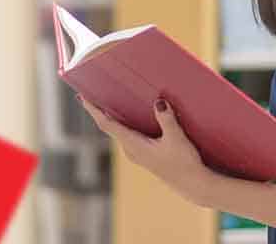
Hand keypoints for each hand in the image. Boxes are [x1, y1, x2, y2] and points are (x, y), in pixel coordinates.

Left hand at [78, 95, 213, 206]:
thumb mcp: (176, 139)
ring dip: (111, 115)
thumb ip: (167, 119)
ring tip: (106, 98)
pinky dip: (123, 122)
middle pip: (109, 126)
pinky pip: (127, 134)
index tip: (82, 97)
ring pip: (118, 130)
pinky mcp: (143, 153)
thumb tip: (159, 102)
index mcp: (133, 145)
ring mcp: (136, 152)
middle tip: (90, 91)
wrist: (193, 184)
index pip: (107, 124)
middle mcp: (130, 149)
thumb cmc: (184, 163)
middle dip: (99, 109)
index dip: (93, 110)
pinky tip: (129, 114)